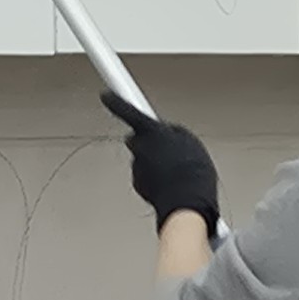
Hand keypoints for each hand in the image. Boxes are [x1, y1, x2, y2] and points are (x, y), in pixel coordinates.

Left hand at [103, 93, 219, 232]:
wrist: (186, 203)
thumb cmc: (192, 173)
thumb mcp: (190, 141)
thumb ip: (173, 132)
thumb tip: (168, 132)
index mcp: (151, 132)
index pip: (128, 112)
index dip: (115, 102)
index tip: (106, 96)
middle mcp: (139, 147)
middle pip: (138, 138)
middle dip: (149, 141)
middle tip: (169, 150)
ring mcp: (137, 167)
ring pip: (144, 158)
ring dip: (156, 162)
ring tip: (176, 171)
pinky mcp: (138, 183)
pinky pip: (146, 175)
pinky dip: (156, 177)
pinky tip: (171, 181)